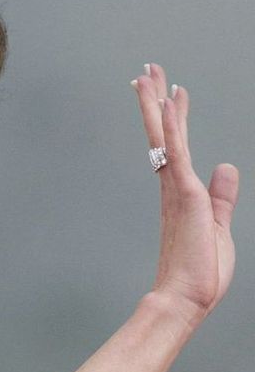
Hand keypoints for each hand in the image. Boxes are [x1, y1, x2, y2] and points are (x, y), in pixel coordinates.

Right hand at [132, 62, 238, 328]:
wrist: (184, 299)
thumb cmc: (199, 274)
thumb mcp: (218, 227)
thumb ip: (221, 196)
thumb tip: (225, 166)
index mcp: (181, 196)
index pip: (176, 149)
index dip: (174, 120)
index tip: (170, 94)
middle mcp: (173, 189)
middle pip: (162, 137)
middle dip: (155, 103)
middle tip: (147, 72)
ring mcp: (177, 190)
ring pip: (164, 138)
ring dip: (156, 104)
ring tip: (148, 74)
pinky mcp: (184, 195)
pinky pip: (176, 154)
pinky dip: (172, 127)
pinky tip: (169, 104)